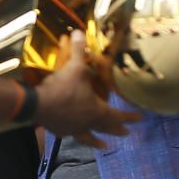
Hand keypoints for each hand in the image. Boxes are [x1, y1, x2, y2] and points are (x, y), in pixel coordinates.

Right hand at [34, 31, 140, 147]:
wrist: (37, 104)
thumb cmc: (62, 87)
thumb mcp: (74, 66)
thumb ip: (78, 50)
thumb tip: (81, 32)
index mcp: (97, 110)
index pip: (119, 115)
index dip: (131, 116)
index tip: (141, 118)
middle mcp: (88, 122)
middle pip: (106, 128)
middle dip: (117, 130)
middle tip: (127, 133)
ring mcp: (74, 128)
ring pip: (89, 137)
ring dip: (97, 141)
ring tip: (104, 146)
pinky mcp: (59, 130)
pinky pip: (70, 134)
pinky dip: (75, 135)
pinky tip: (71, 135)